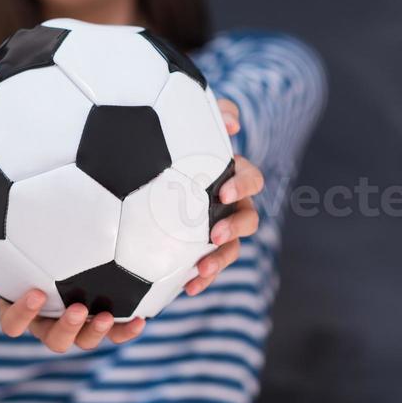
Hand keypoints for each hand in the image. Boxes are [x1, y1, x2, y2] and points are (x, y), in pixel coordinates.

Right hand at [0, 238, 144, 352]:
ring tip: (108, 315)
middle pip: (52, 340)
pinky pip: (117, 331)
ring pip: (85, 341)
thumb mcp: (1, 242)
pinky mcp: (105, 319)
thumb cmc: (24, 245)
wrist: (67, 244)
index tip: (33, 291)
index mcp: (22, 309)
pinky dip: (128, 330)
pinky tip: (143, 318)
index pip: (13, 324)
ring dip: (95, 333)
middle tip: (76, 309)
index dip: (21, 313)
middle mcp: (49, 322)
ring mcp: (79, 324)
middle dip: (64, 330)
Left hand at [184, 98, 263, 296]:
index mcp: (231, 176)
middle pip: (248, 219)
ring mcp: (219, 229)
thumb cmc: (176, 140)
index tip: (224, 192)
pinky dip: (203, 279)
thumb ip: (214, 113)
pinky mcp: (203, 249)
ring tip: (201, 270)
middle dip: (235, 228)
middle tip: (214, 234)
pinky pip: (209, 267)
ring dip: (220, 260)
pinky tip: (187, 289)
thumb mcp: (191, 122)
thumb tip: (232, 122)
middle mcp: (231, 205)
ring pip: (232, 248)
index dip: (242, 186)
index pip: (250, 179)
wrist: (152, 170)